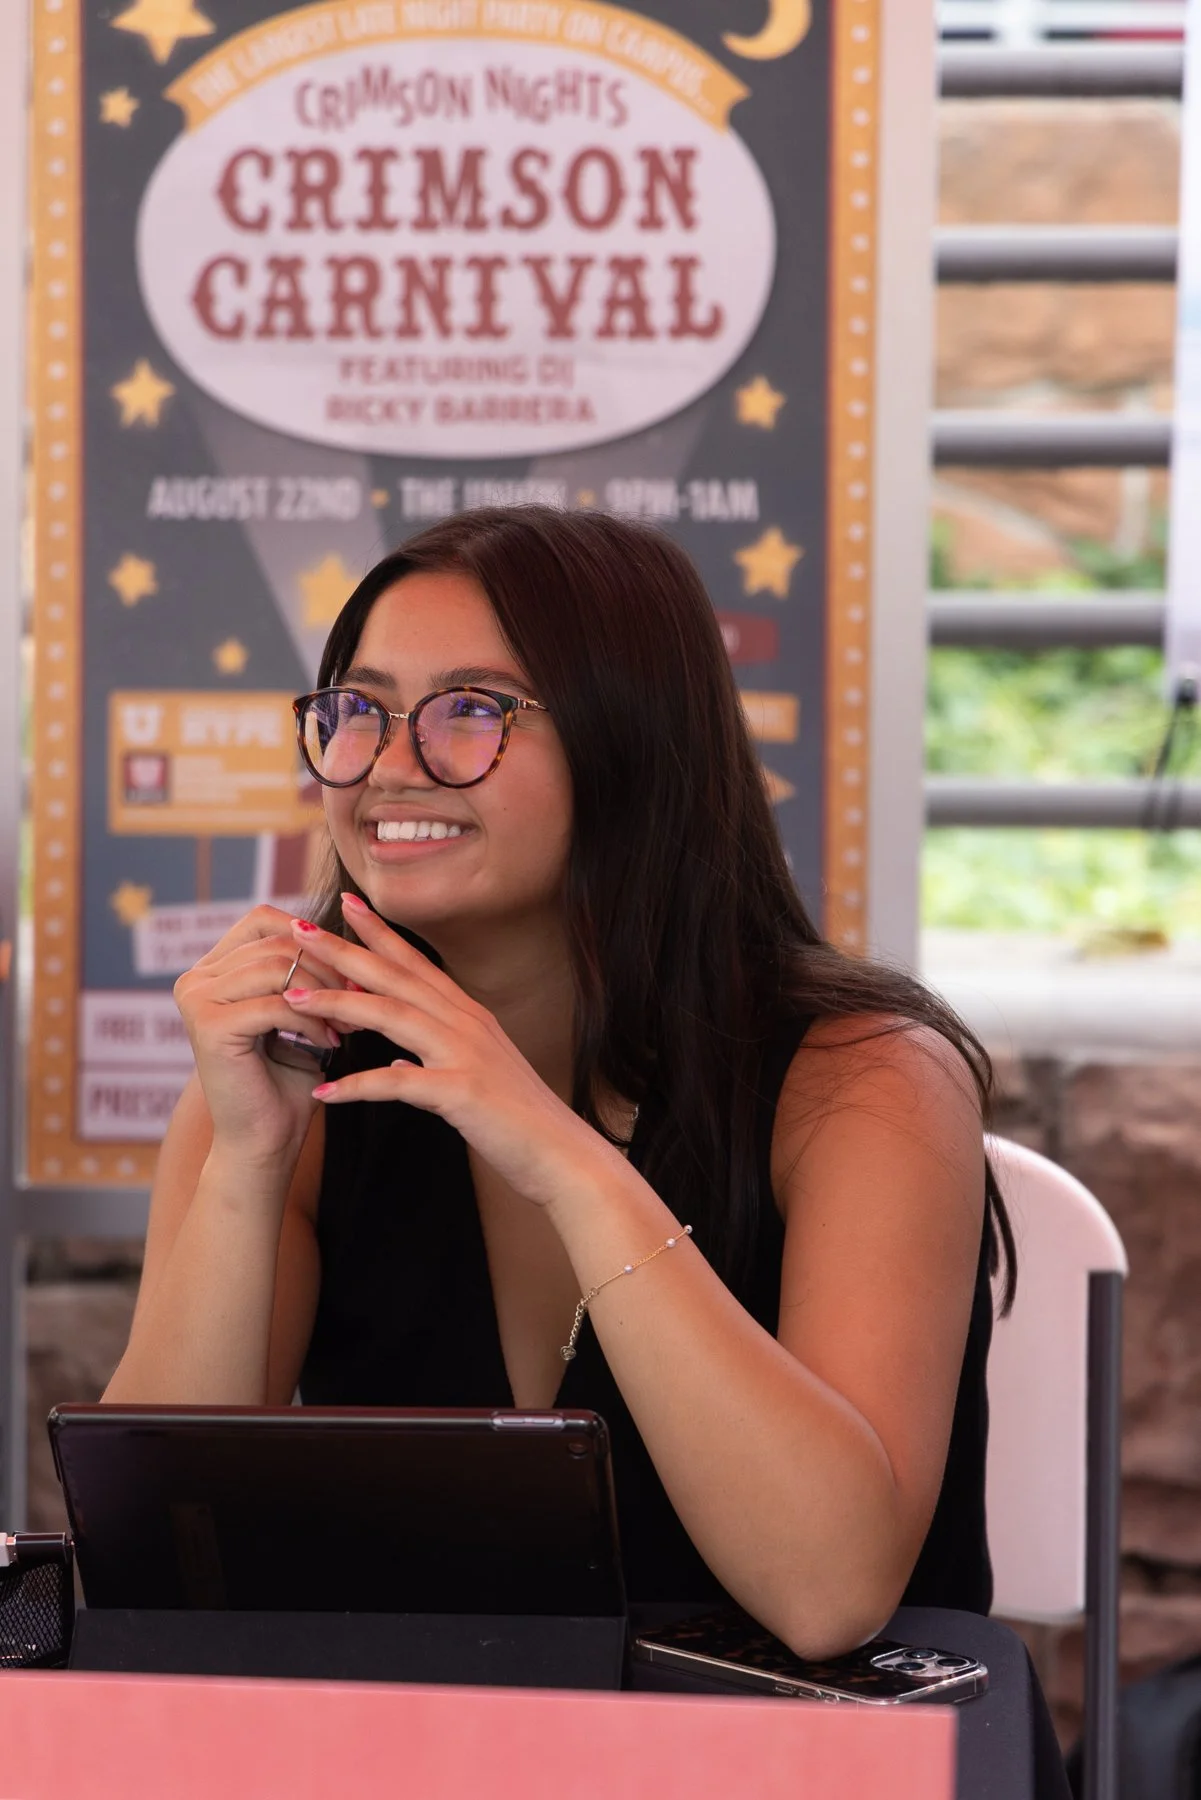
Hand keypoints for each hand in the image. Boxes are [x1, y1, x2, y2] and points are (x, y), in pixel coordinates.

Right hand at [173, 904, 343, 1160]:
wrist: (266, 1140)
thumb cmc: (286, 1078)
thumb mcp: (297, 1010)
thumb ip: (303, 969)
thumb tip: (339, 931)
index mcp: (212, 969)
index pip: (264, 920)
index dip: (313, 938)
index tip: (351, 969)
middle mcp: (195, 979)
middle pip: (276, 942)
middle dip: (328, 970)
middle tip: (361, 1001)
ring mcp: (196, 999)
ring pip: (278, 968)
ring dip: (325, 994)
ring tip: (347, 1024)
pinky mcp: (209, 1027)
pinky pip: (277, 1003)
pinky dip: (313, 1020)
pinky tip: (330, 1042)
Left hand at [279, 896, 619, 1206]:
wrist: (562, 1155)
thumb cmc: (517, 1121)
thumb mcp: (472, 1078)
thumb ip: (435, 1062)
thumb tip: (398, 1063)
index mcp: (468, 1015)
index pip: (415, 963)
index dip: (379, 932)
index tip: (344, 904)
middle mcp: (466, 1023)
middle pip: (395, 976)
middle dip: (345, 949)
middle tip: (299, 927)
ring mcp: (465, 1054)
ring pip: (392, 1015)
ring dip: (338, 1003)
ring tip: (290, 998)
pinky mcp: (462, 1092)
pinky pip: (398, 1084)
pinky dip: (358, 1086)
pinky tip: (323, 1092)